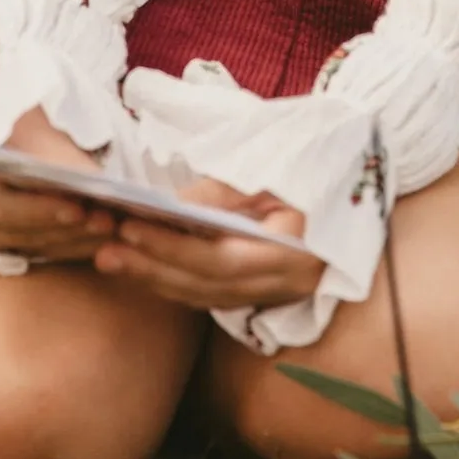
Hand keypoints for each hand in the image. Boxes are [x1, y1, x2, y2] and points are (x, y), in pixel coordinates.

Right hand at [0, 107, 118, 262]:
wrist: (23, 124)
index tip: (77, 208)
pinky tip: (108, 236)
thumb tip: (91, 179)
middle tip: (108, 219)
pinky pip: (48, 252)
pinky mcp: (19, 244)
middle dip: (67, 228)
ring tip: (115, 225)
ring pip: (37, 246)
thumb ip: (57, 152)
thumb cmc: (25, 118)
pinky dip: (79, 245)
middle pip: (20, 232)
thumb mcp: (35, 124)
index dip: (36, 210)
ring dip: (79, 239)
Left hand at [92, 177, 324, 311]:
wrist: (353, 177)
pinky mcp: (262, 291)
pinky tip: (143, 268)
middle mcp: (286, 283)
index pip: (221, 260)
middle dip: (152, 267)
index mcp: (294, 251)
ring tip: (110, 258)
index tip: (130, 227)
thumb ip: (225, 191)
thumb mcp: (276, 168)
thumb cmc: (316, 163)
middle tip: (105, 250)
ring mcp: (275, 292)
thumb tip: (174, 209)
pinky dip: (175, 282)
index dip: (173, 248)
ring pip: (205, 295)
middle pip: (207, 284)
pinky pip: (211, 294)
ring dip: (156, 279)